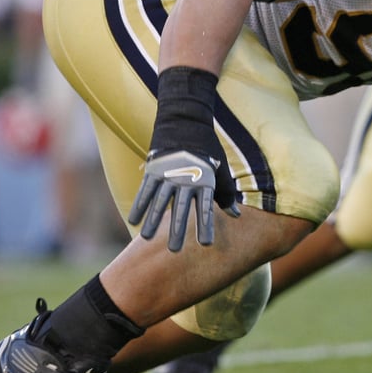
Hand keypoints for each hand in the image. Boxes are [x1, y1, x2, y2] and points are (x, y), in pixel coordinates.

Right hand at [127, 67, 238, 251]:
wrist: (186, 121)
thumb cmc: (207, 150)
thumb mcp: (220, 170)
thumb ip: (226, 194)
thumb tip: (237, 215)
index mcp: (204, 181)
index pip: (205, 208)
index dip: (205, 225)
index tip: (205, 244)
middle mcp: (186, 179)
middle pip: (181, 209)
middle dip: (178, 230)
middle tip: (175, 251)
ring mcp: (168, 174)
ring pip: (159, 202)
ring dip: (153, 221)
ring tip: (148, 239)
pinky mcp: (154, 169)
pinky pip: (145, 191)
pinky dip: (139, 205)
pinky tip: (134, 222)